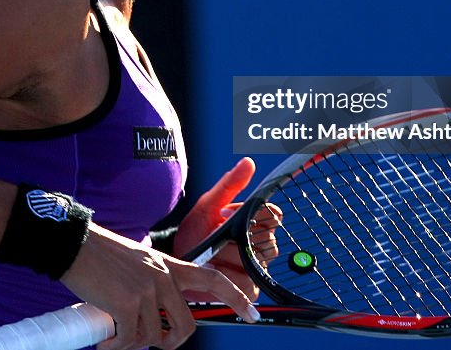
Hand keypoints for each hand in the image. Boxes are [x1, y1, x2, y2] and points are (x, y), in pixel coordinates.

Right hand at [61, 224, 257, 349]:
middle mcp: (162, 277)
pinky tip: (105, 339)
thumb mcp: (138, 263)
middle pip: (186, 324)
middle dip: (171, 343)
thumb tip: (157, 318)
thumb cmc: (100, 256)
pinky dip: (115, 346)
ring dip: (134, 343)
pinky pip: (129, 340)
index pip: (212, 278)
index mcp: (168, 265)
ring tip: (116, 335)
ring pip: (154, 337)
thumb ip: (153, 283)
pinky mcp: (127, 303)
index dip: (236, 297)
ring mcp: (146, 290)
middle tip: (155, 343)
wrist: (74, 244)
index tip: (252, 313)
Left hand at [174, 158, 281, 299]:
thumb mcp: (208, 205)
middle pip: (267, 240)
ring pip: (255, 260)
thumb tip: (249, 162)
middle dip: (236, 238)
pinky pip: (248, 282)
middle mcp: (260, 244)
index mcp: (255, 222)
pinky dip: (226, 274)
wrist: (177, 258)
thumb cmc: (194, 231)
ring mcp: (256, 267)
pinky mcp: (249, 288)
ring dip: (227, 256)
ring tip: (210, 252)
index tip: (228, 214)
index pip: (274, 215)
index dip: (255, 215)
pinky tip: (212, 268)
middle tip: (215, 235)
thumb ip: (229, 185)